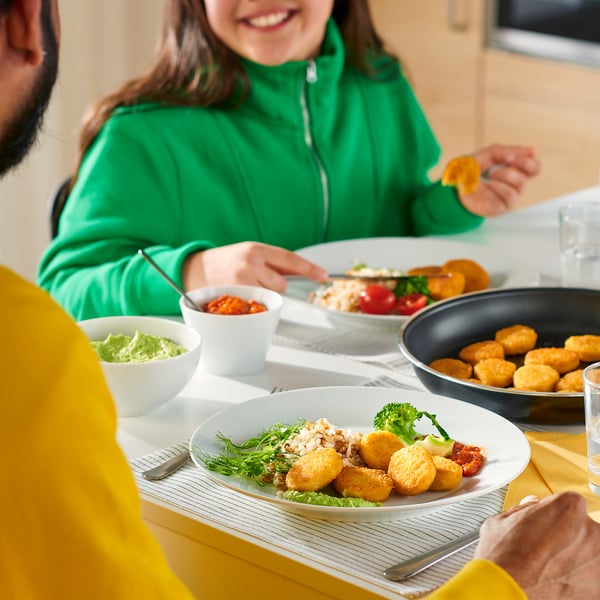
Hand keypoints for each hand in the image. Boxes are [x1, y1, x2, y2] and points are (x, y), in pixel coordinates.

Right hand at [182, 241, 327, 292]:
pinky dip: (253, 305)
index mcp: (256, 249)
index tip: (324, 275)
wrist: (193, 269)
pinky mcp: (234, 298)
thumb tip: (302, 271)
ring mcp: (242, 282)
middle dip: (273, 285)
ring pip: (271, 296)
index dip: (309, 268)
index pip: (289, 259)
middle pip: (282, 284)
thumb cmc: (224, 262)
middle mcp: (250, 264)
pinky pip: (257, 306)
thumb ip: (273, 263)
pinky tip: (241, 297)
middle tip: (254, 280)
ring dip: (263, 295)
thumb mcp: (249, 254)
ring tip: (245, 288)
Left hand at [458, 144, 540, 216]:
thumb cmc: (467, 173)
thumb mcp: (484, 155)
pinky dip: (499, 187)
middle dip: (523, 162)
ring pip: (521, 181)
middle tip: (508, 161)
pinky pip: (511, 195)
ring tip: (490, 175)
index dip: (526, 156)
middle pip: (536, 169)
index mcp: (512, 168)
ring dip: (505, 174)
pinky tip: (489, 186)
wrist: (453, 190)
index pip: (532, 162)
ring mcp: (510, 194)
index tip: (510, 156)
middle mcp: (514, 181)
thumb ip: (504, 151)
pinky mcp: (504, 206)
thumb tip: (531, 151)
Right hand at [475, 491, 599, 598]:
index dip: (553, 514)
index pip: (569, 504)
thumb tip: (531, 506)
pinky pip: (592, 577)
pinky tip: (558, 580)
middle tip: (546, 547)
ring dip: (576, 558)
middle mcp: (590, 531)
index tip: (546, 523)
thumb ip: (524, 509)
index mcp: (568, 508)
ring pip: (591, 554)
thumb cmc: (503, 558)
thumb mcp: (502, 520)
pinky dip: (580, 580)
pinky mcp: (599, 589)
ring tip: (550, 566)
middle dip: (567, 536)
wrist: (504, 593)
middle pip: (584, 528)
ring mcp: (598, 561)